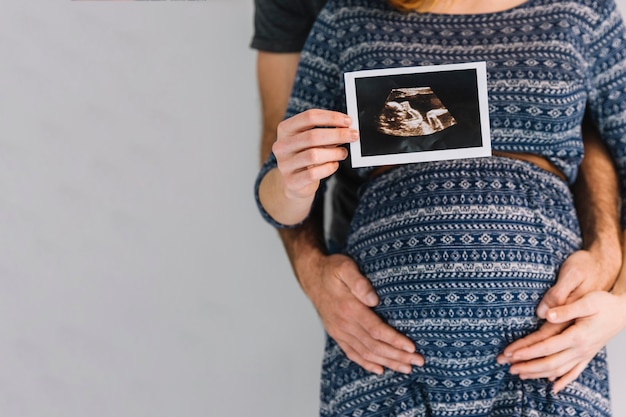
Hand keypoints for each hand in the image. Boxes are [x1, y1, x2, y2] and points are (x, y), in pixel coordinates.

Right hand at [273, 109, 357, 200]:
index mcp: (285, 129)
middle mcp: (281, 146)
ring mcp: (284, 165)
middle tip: (353, 136)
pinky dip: (328, 168)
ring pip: (313, 155)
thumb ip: (326, 132)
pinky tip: (334, 165)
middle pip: (312, 136)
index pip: (309, 117)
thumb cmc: (306, 157)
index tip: (348, 121)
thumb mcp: (311, 141)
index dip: (331, 117)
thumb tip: (347, 127)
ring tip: (343, 152)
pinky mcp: (291, 182)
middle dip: (337, 135)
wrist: (295, 183)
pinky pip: (314, 173)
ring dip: (334, 153)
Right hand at [303, 252, 424, 374]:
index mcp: (349, 308)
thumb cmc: (332, 269)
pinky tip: (379, 369)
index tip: (412, 348)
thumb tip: (374, 299)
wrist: (311, 275)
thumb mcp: (345, 267)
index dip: (395, 340)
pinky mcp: (336, 334)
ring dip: (387, 362)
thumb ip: (359, 282)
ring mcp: (339, 331)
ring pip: (366, 353)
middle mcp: (344, 324)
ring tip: (406, 368)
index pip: (376, 330)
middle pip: (374, 346)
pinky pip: (352, 354)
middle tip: (418, 361)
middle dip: (397, 356)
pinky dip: (366, 364)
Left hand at [497, 249, 619, 391]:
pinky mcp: (587, 355)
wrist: (623, 310)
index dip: (526, 351)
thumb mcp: (587, 301)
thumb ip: (566, 308)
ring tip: (520, 375)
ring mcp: (584, 354)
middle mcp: (580, 349)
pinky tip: (553, 387)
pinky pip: (574, 372)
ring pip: (558, 370)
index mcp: (576, 335)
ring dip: (538, 374)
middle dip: (526, 366)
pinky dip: (563, 380)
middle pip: (548, 362)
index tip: (510, 353)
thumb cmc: (604, 303)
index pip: (545, 346)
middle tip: (507, 366)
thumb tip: (546, 314)